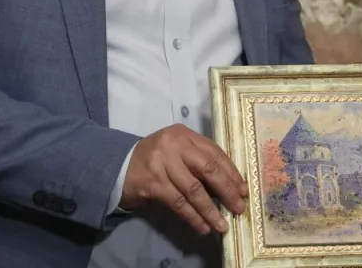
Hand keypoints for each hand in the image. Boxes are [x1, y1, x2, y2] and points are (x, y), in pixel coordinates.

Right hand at [119, 124, 247, 234]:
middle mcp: (174, 145)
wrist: (117, 166)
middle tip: (239, 207)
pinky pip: (178, 203)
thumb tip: (228, 187)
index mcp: (184, 135)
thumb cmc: (154, 160)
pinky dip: (193, 217)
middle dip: (227, 190)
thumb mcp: (176, 152)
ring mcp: (162, 163)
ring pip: (194, 190)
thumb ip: (198, 161)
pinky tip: (202, 226)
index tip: (243, 190)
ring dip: (211, 210)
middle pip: (208, 169)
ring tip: (222, 224)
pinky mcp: (153, 183)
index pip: (215, 153)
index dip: (232, 173)